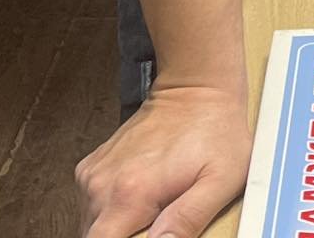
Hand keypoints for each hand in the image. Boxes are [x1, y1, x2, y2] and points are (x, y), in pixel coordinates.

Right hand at [77, 83, 250, 237]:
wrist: (196, 89)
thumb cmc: (215, 131)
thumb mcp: (222, 179)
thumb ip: (190, 218)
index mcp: (130, 194)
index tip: (146, 235)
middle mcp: (102, 185)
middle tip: (156, 222)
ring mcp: (93, 175)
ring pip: (91, 224)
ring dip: (117, 226)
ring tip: (153, 207)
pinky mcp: (91, 167)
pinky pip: (91, 203)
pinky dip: (110, 209)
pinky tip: (140, 194)